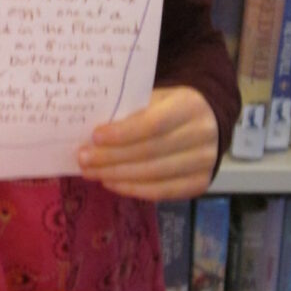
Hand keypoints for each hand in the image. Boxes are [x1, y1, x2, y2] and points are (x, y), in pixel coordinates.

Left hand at [76, 86, 218, 200]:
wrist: (207, 122)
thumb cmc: (170, 107)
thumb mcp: (155, 98)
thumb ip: (131, 111)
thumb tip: (93, 134)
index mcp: (190, 106)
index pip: (153, 124)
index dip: (122, 134)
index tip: (94, 137)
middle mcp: (202, 136)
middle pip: (150, 152)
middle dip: (111, 158)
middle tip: (83, 159)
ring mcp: (205, 163)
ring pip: (154, 175)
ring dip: (116, 175)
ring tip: (90, 172)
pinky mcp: (200, 184)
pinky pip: (161, 192)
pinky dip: (132, 189)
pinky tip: (110, 183)